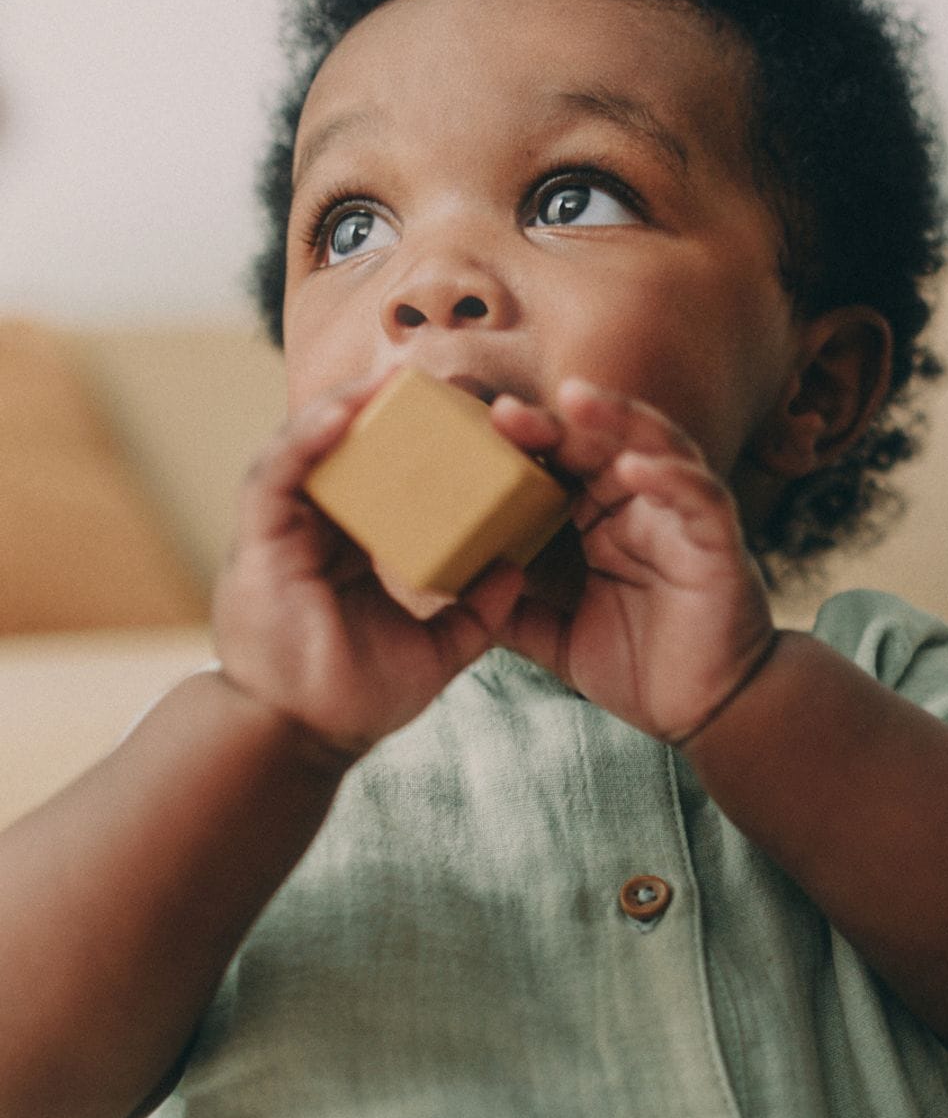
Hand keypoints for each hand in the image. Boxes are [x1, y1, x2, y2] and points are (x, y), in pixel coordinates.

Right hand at [213, 384, 528, 758]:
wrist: (300, 738)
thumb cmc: (355, 698)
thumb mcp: (437, 649)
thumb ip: (477, 612)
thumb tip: (518, 568)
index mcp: (352, 544)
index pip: (387, 475)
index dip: (423, 444)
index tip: (471, 420)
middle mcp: (314, 525)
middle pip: (348, 447)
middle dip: (386, 409)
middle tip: (435, 379)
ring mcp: (282, 527)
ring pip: (310, 444)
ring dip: (349, 406)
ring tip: (394, 379)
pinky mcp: (258, 538)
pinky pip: (279, 471)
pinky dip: (309, 438)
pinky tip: (346, 414)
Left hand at [486, 379, 774, 741]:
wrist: (705, 714)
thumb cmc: (641, 671)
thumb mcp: (555, 637)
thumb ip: (509, 612)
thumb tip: (450, 592)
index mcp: (605, 523)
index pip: (563, 467)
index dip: (524, 446)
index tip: (471, 433)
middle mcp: (644, 510)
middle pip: (602, 444)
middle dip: (555, 423)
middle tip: (503, 412)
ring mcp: (683, 521)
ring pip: (657, 447)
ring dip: (618, 420)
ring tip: (573, 400)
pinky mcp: (719, 544)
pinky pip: (700, 496)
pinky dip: (671, 477)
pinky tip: (634, 466)